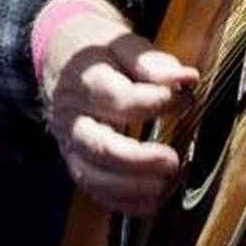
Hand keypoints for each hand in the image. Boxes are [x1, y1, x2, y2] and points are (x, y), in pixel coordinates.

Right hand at [35, 0, 195, 214]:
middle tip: (173, 161)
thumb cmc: (98, 50)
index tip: (186, 98)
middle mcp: (71, 116)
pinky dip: (120, 202)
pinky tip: (149, 203)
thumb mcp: (121, 43)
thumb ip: (151, 62)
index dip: (156, 103)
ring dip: (129, 187)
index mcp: (83, 81)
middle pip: (100, 146)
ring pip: (92, 174)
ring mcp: (69, 142)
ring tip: (163, 185)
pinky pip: (91, 188)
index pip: (118, 99)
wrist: (58, 56)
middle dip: (138, 160)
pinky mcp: (74, 159)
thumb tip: (186, 79)